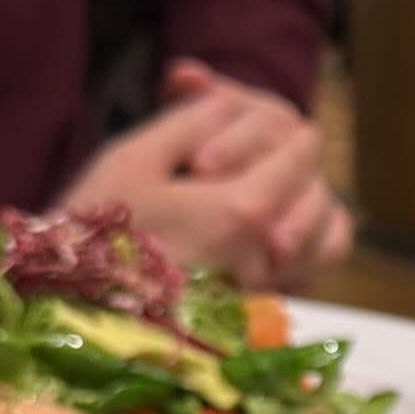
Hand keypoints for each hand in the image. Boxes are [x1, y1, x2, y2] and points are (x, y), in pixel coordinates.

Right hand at [64, 66, 351, 287]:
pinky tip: (271, 231)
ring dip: (305, 202)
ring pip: (332, 233)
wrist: (82, 315)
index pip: (304, 147)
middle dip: (287, 159)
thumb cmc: (100, 233)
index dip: (271, 124)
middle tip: (236, 160)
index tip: (236, 124)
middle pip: (320, 184)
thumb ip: (193, 119)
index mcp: (244, 210)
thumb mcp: (133, 159)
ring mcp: (274, 287)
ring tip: (262, 191)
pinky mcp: (266, 310)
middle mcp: (272, 253)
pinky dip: (307, 245)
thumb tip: (226, 97)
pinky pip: (314, 271)